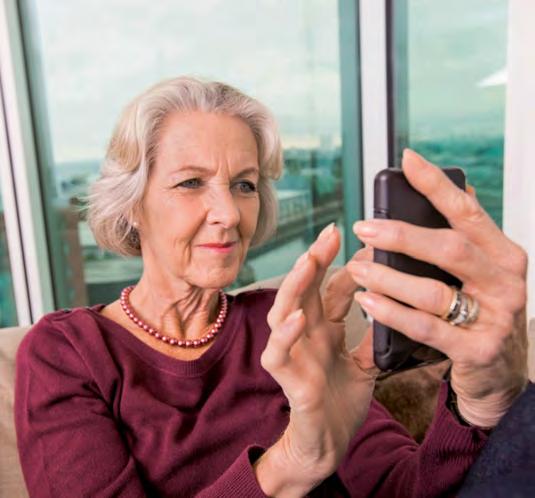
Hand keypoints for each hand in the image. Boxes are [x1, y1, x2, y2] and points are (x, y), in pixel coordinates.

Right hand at [254, 224, 375, 496]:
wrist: (329, 443)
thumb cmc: (341, 401)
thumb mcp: (365, 363)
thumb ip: (371, 335)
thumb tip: (390, 305)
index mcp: (324, 329)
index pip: (331, 290)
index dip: (345, 266)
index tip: (365, 243)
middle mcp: (306, 336)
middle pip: (304, 289)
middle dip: (314, 259)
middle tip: (331, 233)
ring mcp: (294, 355)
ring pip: (282, 311)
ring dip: (295, 286)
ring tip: (310, 261)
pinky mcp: (288, 380)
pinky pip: (279, 353)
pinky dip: (285, 334)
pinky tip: (298, 317)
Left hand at [348, 149, 527, 428]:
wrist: (500, 373)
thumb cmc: (483, 314)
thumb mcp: (482, 274)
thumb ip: (468, 238)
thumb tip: (455, 188)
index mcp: (504, 255)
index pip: (468, 212)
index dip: (436, 186)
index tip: (407, 161)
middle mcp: (505, 282)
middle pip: (449, 248)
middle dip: (401, 235)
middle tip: (363, 227)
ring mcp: (495, 317)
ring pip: (432, 290)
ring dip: (388, 277)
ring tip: (357, 268)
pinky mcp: (477, 350)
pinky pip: (425, 327)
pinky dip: (392, 313)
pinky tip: (368, 303)